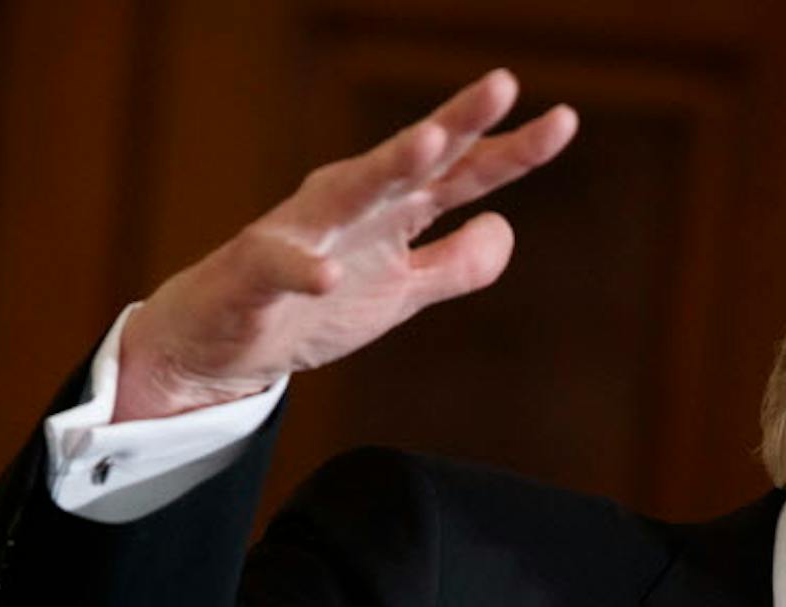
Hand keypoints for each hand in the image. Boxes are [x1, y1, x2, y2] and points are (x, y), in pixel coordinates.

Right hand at [114, 69, 577, 421]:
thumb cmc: (313, 307)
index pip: (462, 175)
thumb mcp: (402, 292)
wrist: (222, 344)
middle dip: (457, 124)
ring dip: (389, 167)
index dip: (512, 151)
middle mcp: (351, 206)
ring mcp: (303, 235)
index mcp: (390, 210)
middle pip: (414, 161)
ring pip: (351, 193)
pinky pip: (282, 267)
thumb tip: (506, 226)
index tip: (564, 121)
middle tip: (503, 84)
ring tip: (430, 143)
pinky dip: (305, 269)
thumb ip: (455, 264)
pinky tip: (329, 274)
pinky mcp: (258, 275)